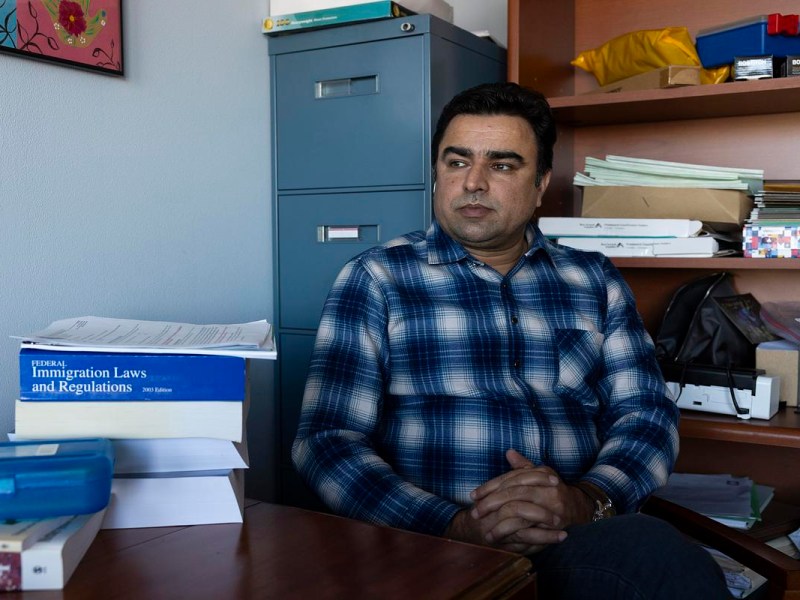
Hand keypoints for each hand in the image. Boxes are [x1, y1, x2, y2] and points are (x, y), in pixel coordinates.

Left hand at [449, 449, 593, 553]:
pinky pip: (527, 527)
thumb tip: (509, 452)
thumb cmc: (557, 494)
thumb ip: (524, 467)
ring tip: (483, 529)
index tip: (474, 495)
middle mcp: (548, 486)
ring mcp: (552, 505)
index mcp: (542, 473)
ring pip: (518, 508)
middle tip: (475, 512)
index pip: (510, 478)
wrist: (584, 512)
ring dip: (498, 521)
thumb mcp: (542, 477)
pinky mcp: (553, 524)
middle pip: (512, 492)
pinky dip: (509, 532)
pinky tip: (497, 537)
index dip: (490, 486)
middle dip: (490, 502)